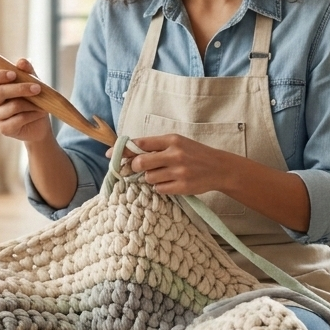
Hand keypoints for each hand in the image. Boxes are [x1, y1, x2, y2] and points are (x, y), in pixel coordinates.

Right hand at [0, 59, 52, 143]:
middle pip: (0, 92)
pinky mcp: (3, 129)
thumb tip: (21, 61)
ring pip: (12, 106)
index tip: (14, 74)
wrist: (39, 123)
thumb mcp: (33, 82)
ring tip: (42, 104)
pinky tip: (39, 113)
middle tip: (38, 87)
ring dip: (31, 103)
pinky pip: (19, 119)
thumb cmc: (33, 99)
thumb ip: (27, 71)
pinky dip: (32, 114)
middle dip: (21, 88)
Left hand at [104, 134, 226, 194]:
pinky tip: (171, 182)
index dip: (123, 150)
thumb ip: (156, 146)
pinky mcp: (182, 186)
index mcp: (172, 140)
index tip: (109, 154)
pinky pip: (160, 189)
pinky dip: (161, 187)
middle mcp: (175, 154)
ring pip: (149, 178)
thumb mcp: (178, 143)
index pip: (141, 143)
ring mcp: (179, 171)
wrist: (219, 168)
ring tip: (164, 174)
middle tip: (137, 169)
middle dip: (135, 167)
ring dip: (150, 178)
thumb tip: (130, 153)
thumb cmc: (195, 154)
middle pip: (141, 162)